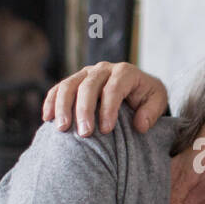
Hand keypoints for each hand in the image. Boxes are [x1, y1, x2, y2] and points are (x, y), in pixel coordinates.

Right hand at [42, 61, 168, 135]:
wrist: (135, 90)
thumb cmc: (146, 97)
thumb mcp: (157, 100)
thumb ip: (152, 111)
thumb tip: (140, 125)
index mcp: (125, 72)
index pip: (114, 88)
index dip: (109, 109)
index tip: (106, 130)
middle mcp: (103, 69)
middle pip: (88, 86)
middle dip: (84, 110)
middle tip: (84, 134)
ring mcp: (86, 74)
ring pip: (69, 85)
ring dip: (63, 107)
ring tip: (62, 128)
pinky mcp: (74, 82)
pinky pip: (58, 89)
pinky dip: (51, 102)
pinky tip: (47, 119)